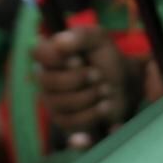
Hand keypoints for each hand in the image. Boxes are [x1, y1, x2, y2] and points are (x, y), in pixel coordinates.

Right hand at [33, 22, 128, 146]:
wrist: (125, 84)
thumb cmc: (107, 58)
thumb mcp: (100, 40)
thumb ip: (82, 36)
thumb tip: (59, 41)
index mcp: (51, 55)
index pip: (37, 53)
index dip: (55, 58)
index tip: (78, 60)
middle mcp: (46, 80)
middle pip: (48, 82)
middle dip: (79, 79)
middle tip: (99, 75)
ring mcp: (53, 103)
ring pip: (60, 105)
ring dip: (89, 98)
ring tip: (106, 91)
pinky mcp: (65, 123)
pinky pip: (69, 126)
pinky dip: (88, 122)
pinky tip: (97, 117)